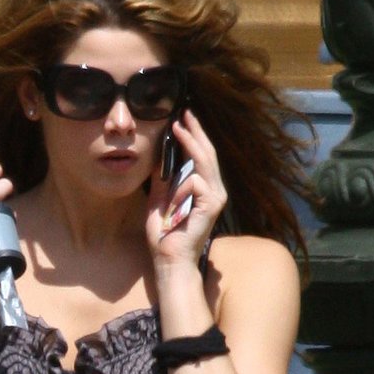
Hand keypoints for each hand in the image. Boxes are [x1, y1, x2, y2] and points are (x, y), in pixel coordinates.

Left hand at [145, 112, 227, 268]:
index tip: (181, 119)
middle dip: (195, 131)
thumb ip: (162, 181)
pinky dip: (181, 187)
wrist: (169, 260)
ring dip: (189, 144)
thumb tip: (159, 158)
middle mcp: (214, 191)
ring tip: (178, 129)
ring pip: (205, 161)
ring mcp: (215, 198)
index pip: (202, 156)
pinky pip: (196, 183)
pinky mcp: (211, 206)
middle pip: (208, 153)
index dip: (193, 136)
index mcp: (203, 189)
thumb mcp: (158, 201)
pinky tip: (172, 201)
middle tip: (184, 113)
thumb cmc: (164, 236)